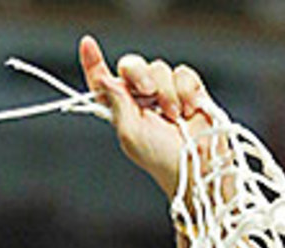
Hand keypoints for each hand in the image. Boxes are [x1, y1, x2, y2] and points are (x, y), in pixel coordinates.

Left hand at [78, 35, 214, 200]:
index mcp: (122, 110)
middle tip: (148, 93)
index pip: (104, 83)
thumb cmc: (161, 158)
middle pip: (131, 66)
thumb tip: (106, 79)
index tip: (88, 45)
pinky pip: (182, 73)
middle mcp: (141, 99)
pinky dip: (186, 91)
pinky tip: (188, 110)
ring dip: (166, 92)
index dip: (94, 63)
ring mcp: (165, 92)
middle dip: (138, 74)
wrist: (196, 164)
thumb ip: (117, 103)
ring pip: (159, 68)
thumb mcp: (130, 134)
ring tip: (174, 116)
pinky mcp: (189, 90)